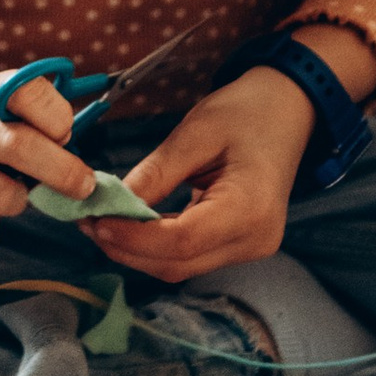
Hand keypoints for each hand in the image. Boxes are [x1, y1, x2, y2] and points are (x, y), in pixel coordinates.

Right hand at [0, 71, 97, 247]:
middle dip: (63, 172)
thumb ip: (28, 113)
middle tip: (82, 186)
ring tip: (6, 191)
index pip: (26, 91)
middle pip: (19, 147)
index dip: (58, 118)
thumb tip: (70, 150)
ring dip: (19, 201)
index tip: (64, 135)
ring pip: (3, 197)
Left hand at [85, 72, 312, 286]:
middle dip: (127, 248)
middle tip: (86, 222)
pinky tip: (130, 224)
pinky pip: (191, 255)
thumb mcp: (196, 132)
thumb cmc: (247, 111)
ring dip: (137, 250)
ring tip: (100, 222)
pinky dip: (156, 245)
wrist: (289, 110)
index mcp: (249, 208)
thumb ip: (155, 173)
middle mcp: (254, 240)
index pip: (180, 241)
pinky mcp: (240, 245)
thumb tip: (110, 202)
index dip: (131, 237)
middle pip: (177, 263)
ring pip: (180, 266)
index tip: (94, 220)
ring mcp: (251, 247)